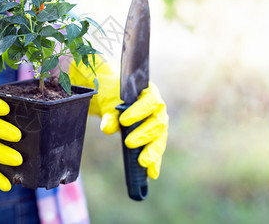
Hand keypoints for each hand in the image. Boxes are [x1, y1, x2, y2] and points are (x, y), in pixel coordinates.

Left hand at [69, 58, 168, 179]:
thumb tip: (108, 128)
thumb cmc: (113, 97)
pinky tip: (152, 173)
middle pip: (157, 123)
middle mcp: (159, 109)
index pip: (149, 102)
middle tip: (129, 143)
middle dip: (144, 134)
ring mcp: (159, 123)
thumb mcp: (108, 103)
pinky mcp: (156, 137)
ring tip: (143, 162)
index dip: (139, 112)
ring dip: (152, 150)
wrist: (112, 98)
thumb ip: (109, 115)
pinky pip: (156, 149)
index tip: (123, 121)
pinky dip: (155, 162)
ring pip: (160, 138)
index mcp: (150, 94)